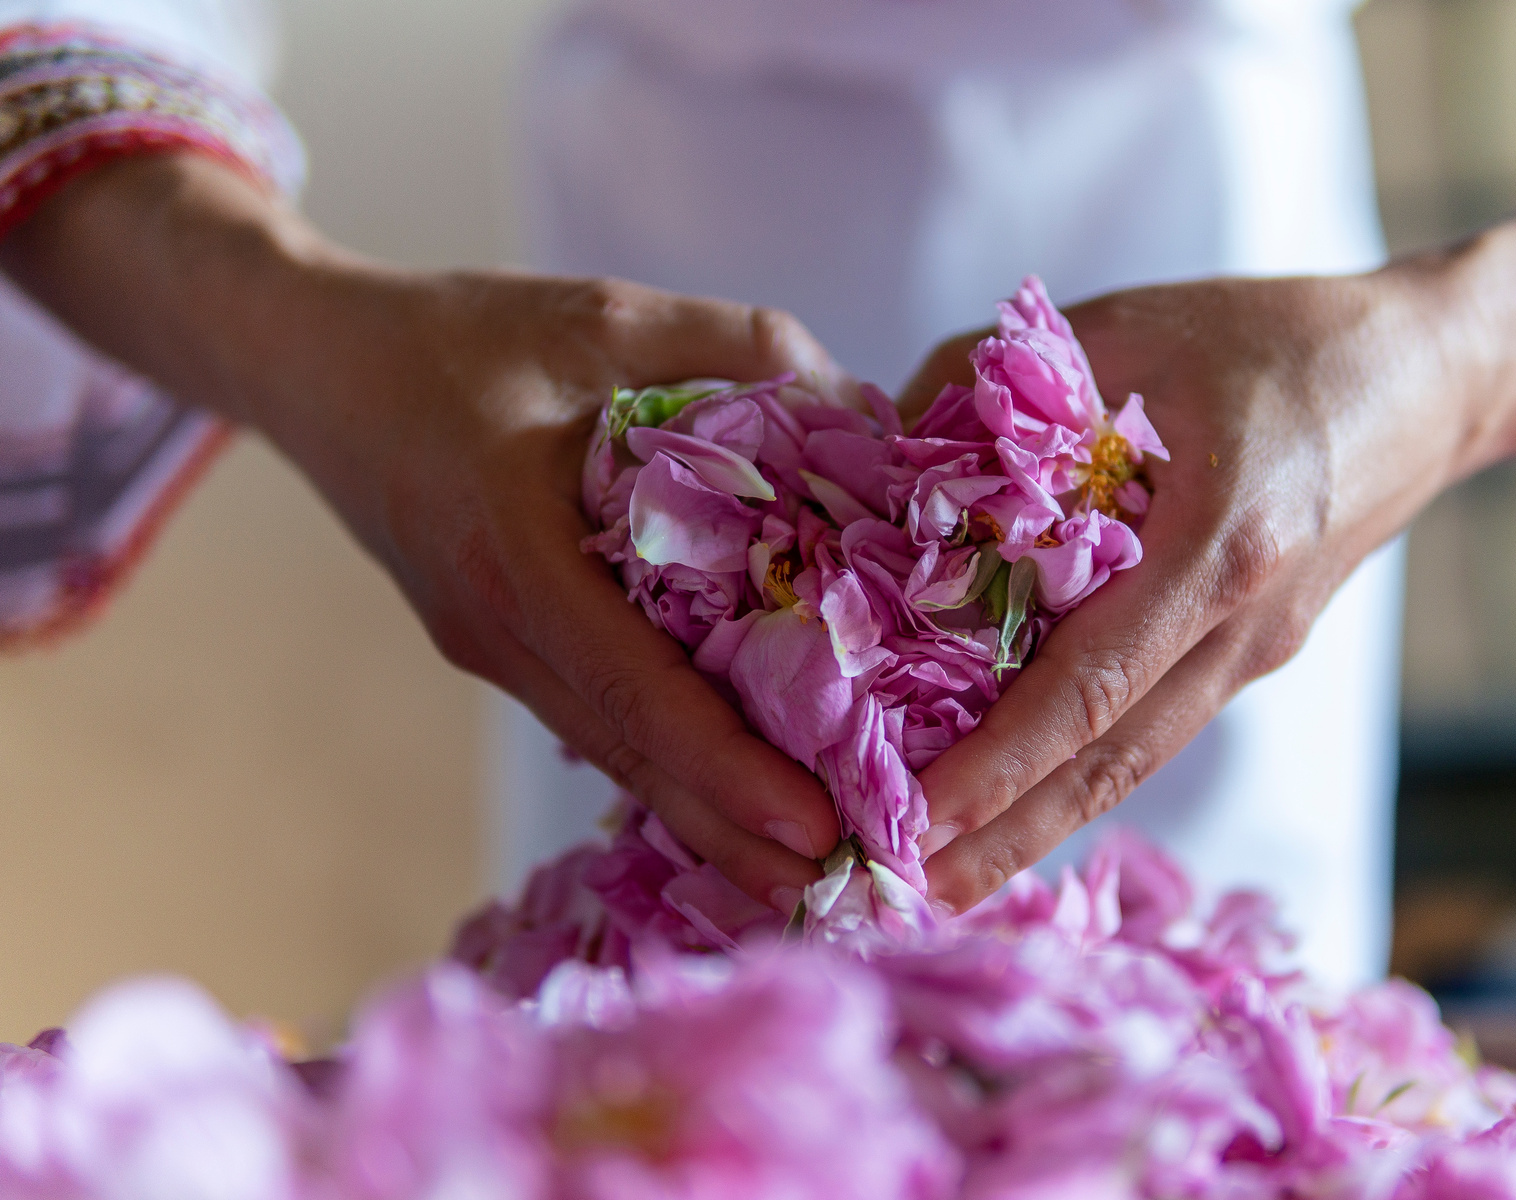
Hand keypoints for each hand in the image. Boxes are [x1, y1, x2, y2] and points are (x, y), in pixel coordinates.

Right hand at [1, 155, 849, 909]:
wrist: (317, 366)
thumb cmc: (457, 336)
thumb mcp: (608, 314)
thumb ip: (740, 348)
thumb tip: (868, 413)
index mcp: (516, 555)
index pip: (634, 688)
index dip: (726, 768)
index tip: (812, 827)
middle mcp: (497, 628)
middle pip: (631, 754)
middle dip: (733, 834)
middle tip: (842, 894)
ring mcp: (491, 649)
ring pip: (613, 750)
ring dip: (703, 816)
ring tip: (802, 871)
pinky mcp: (498, 646)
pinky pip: (594, 717)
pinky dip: (666, 763)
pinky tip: (730, 793)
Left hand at [901, 178, 1515, 910]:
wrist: (1432, 375)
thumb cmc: (1280, 335)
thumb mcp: (1126, 324)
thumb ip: (990, 380)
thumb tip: (878, 457)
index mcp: (1222, 542)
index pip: (1094, 682)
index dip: (1004, 760)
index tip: (922, 816)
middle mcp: (1245, 623)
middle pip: (1116, 759)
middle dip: (1013, 833)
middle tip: (912, 891)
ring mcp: (1258, 649)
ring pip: (1139, 758)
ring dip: (1046, 822)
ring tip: (957, 877)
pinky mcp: (1256, 651)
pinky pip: (1160, 723)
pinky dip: (1088, 771)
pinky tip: (1028, 798)